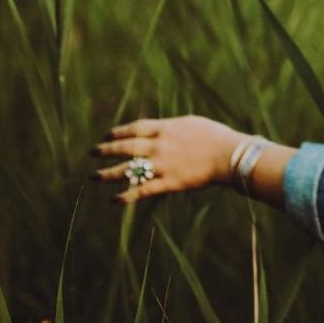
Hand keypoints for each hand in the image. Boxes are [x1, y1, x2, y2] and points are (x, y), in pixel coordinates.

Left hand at [91, 115, 247, 203]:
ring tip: (94, 176)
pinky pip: (143, 190)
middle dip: (106, 149)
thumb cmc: (216, 136)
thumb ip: (172, 127)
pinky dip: (127, 195)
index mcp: (166, 128)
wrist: (229, 155)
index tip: (108, 135)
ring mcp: (163, 165)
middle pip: (126, 147)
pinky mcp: (169, 183)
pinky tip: (114, 200)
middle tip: (93, 152)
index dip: (118, 132)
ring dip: (108, 174)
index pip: (134, 128)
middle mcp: (159, 146)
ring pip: (129, 170)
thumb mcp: (192, 123)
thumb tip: (159, 129)